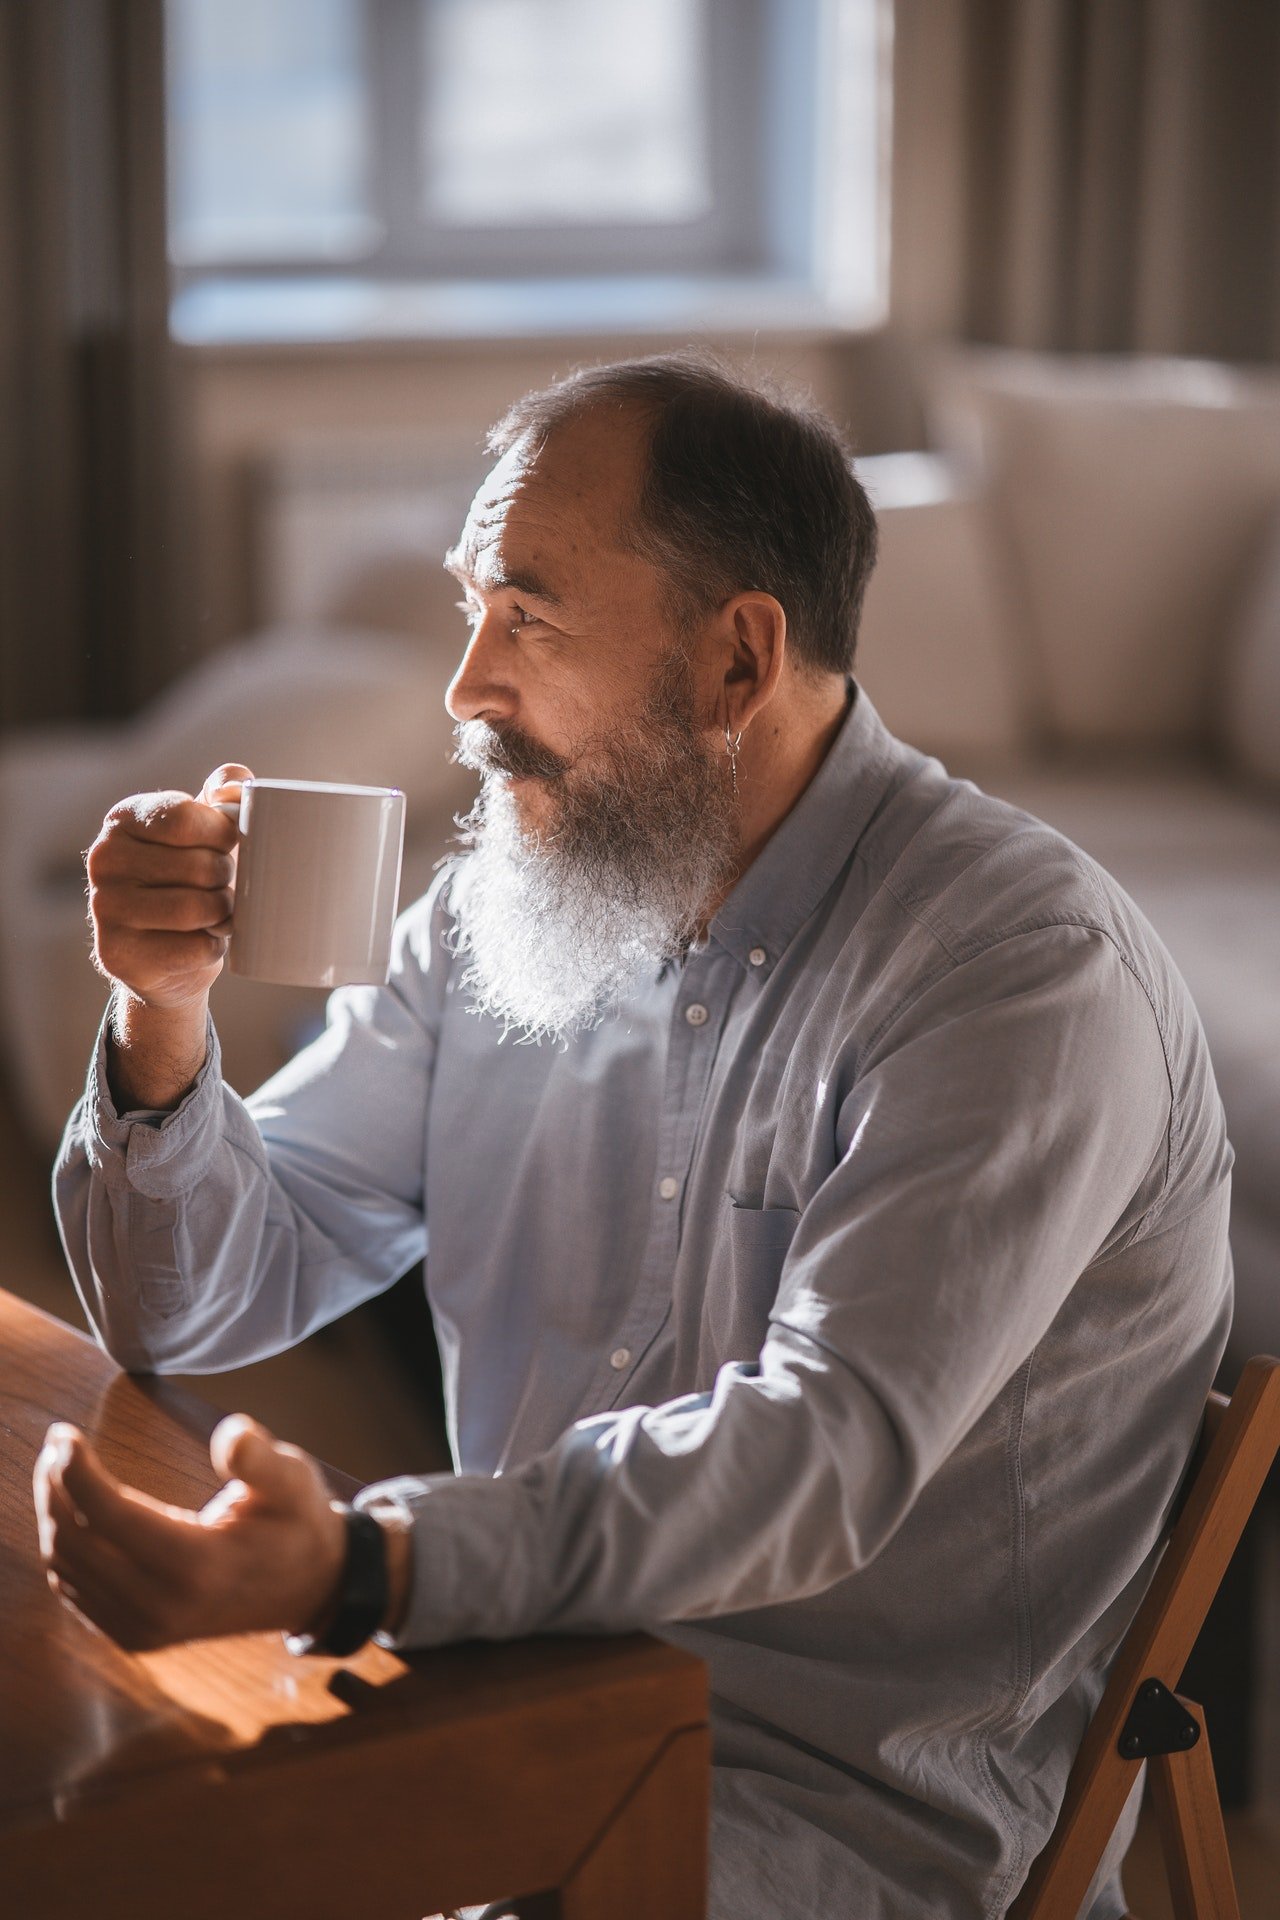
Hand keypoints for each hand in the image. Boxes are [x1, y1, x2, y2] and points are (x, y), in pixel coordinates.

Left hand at [33, 1413, 346, 1651]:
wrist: (308, 1589)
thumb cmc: (298, 1524)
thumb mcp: (294, 1480)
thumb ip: (260, 1458)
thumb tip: (231, 1435)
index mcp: (197, 1565)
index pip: (109, 1516)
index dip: (76, 1472)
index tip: (64, 1434)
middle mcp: (160, 1605)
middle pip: (76, 1541)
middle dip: (55, 1487)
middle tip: (57, 1443)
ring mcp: (143, 1628)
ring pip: (67, 1568)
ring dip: (53, 1514)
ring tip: (58, 1468)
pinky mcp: (134, 1636)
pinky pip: (75, 1590)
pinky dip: (64, 1548)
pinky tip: (71, 1513)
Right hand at [85, 762, 252, 1012]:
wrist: (166, 955)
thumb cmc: (191, 879)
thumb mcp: (205, 827)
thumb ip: (225, 791)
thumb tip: (236, 788)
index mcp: (124, 819)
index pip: (186, 818)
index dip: (223, 834)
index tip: (227, 845)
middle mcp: (104, 859)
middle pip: (200, 866)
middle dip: (226, 879)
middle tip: (220, 886)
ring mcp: (105, 908)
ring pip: (198, 908)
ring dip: (223, 914)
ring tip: (218, 913)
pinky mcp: (118, 954)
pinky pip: (195, 948)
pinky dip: (213, 948)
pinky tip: (202, 941)